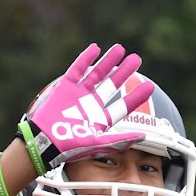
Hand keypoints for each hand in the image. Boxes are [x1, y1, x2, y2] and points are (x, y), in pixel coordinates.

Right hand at [19, 43, 155, 171]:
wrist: (45, 141)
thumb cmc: (70, 147)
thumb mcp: (99, 143)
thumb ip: (121, 139)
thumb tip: (143, 136)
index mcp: (100, 119)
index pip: (123, 105)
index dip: (136, 96)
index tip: (150, 86)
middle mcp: (90, 106)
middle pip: (111, 85)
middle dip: (124, 72)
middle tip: (136, 59)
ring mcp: (77, 95)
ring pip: (96, 74)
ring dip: (108, 62)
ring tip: (120, 49)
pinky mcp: (64, 88)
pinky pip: (77, 70)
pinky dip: (86, 59)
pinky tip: (95, 48)